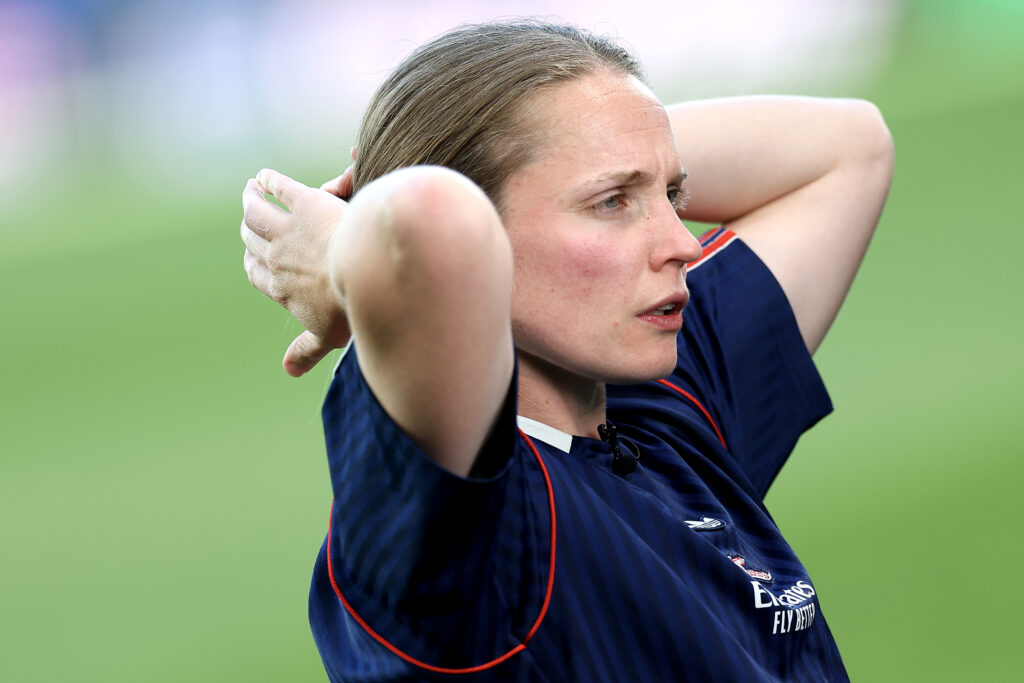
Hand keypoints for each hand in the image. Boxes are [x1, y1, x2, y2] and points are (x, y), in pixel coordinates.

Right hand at [241, 167, 352, 375]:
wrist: (371, 274)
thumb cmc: (354, 310)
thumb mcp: (328, 337)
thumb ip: (306, 351)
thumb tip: (289, 372)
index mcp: (281, 289)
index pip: (255, 273)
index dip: (251, 262)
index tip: (250, 256)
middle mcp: (276, 258)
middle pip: (252, 240)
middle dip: (248, 229)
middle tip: (250, 216)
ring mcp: (287, 229)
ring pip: (256, 212)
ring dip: (251, 199)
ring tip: (251, 189)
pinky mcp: (305, 203)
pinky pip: (278, 188)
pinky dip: (268, 180)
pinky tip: (265, 175)